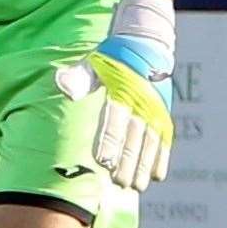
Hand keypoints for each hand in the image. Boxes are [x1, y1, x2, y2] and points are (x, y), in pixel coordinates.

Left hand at [55, 0, 174, 191]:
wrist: (146, 41)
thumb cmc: (113, 56)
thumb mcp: (95, 62)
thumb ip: (80, 77)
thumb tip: (61, 84)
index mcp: (121, 89)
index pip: (115, 119)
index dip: (110, 141)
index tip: (103, 161)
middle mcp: (141, 101)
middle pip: (134, 136)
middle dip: (127, 161)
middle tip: (119, 183)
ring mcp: (155, 109)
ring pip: (150, 142)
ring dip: (143, 165)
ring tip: (136, 186)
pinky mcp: (163, 113)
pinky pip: (165, 139)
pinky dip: (161, 157)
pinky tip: (157, 175)